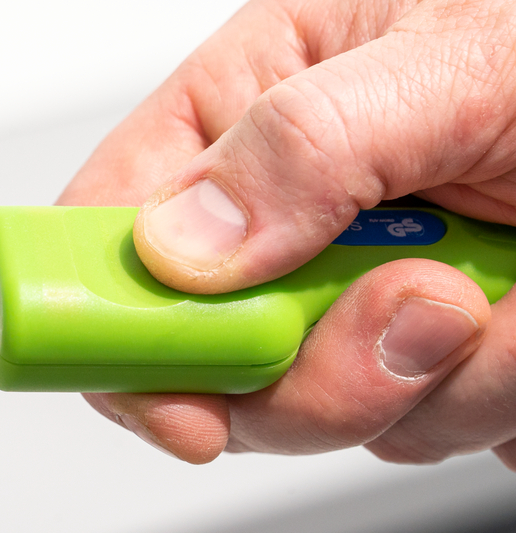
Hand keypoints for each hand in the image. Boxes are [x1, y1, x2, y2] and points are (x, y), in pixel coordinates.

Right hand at [59, 0, 515, 467]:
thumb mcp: (452, 59)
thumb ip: (305, 143)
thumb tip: (180, 243)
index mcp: (250, 113)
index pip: (110, 225)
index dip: (104, 313)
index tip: (162, 380)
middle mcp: (282, 216)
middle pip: (196, 353)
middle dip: (290, 373)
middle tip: (393, 311)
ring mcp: (340, 297)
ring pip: (304, 408)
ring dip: (412, 381)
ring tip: (489, 293)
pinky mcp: (411, 358)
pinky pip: (405, 425)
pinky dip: (478, 396)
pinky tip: (513, 320)